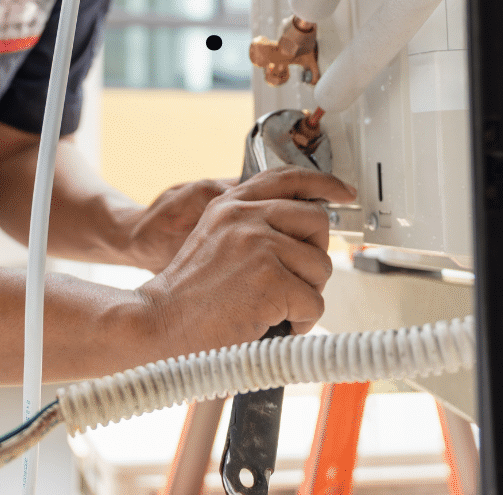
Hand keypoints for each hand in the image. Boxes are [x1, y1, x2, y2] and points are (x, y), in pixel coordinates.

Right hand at [135, 166, 356, 356]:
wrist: (157, 324)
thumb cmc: (187, 295)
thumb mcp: (214, 240)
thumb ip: (252, 225)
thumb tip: (306, 227)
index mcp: (231, 204)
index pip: (288, 178)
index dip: (323, 184)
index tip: (344, 193)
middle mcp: (245, 216)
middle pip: (317, 222)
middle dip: (314, 257)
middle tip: (292, 282)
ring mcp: (258, 245)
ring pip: (320, 267)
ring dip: (305, 296)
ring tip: (273, 308)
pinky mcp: (270, 279)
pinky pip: (313, 303)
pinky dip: (300, 323)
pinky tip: (272, 325)